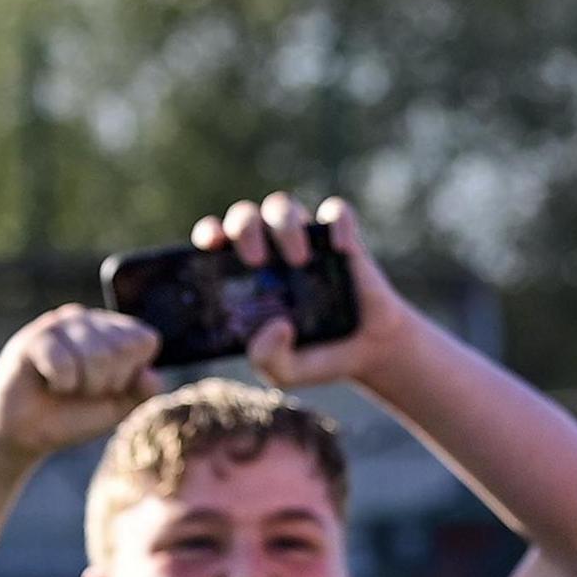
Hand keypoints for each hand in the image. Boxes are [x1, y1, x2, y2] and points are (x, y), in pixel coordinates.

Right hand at [0, 305, 161, 457]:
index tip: (107, 386)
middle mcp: (91, 320)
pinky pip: (64, 362)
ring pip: (97, 354)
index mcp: (115, 332)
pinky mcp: (35, 336)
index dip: (130, 373)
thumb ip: (143, 391)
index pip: (145, 340)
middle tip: (82, 389)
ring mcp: (61, 324)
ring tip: (65, 386)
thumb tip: (151, 375)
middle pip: (123, 347)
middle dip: (106, 382)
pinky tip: (46, 382)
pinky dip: (60, 383)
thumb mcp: (118, 407)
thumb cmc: (73, 415)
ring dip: (83, 385)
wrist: (25, 433)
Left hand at [195, 192, 420, 390]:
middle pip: (245, 215)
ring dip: (284, 225)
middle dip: (244, 229)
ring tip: (299, 261)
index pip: (215, 238)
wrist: (368, 351)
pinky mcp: (344, 239)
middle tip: (256, 261)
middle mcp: (271, 249)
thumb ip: (267, 358)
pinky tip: (340, 249)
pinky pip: (336, 212)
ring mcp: (307, 241)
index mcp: (244, 274)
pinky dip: (336, 223)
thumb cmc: (315, 354)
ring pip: (283, 205)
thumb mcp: (285, 370)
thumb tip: (276, 325)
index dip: (208, 232)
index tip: (210, 245)